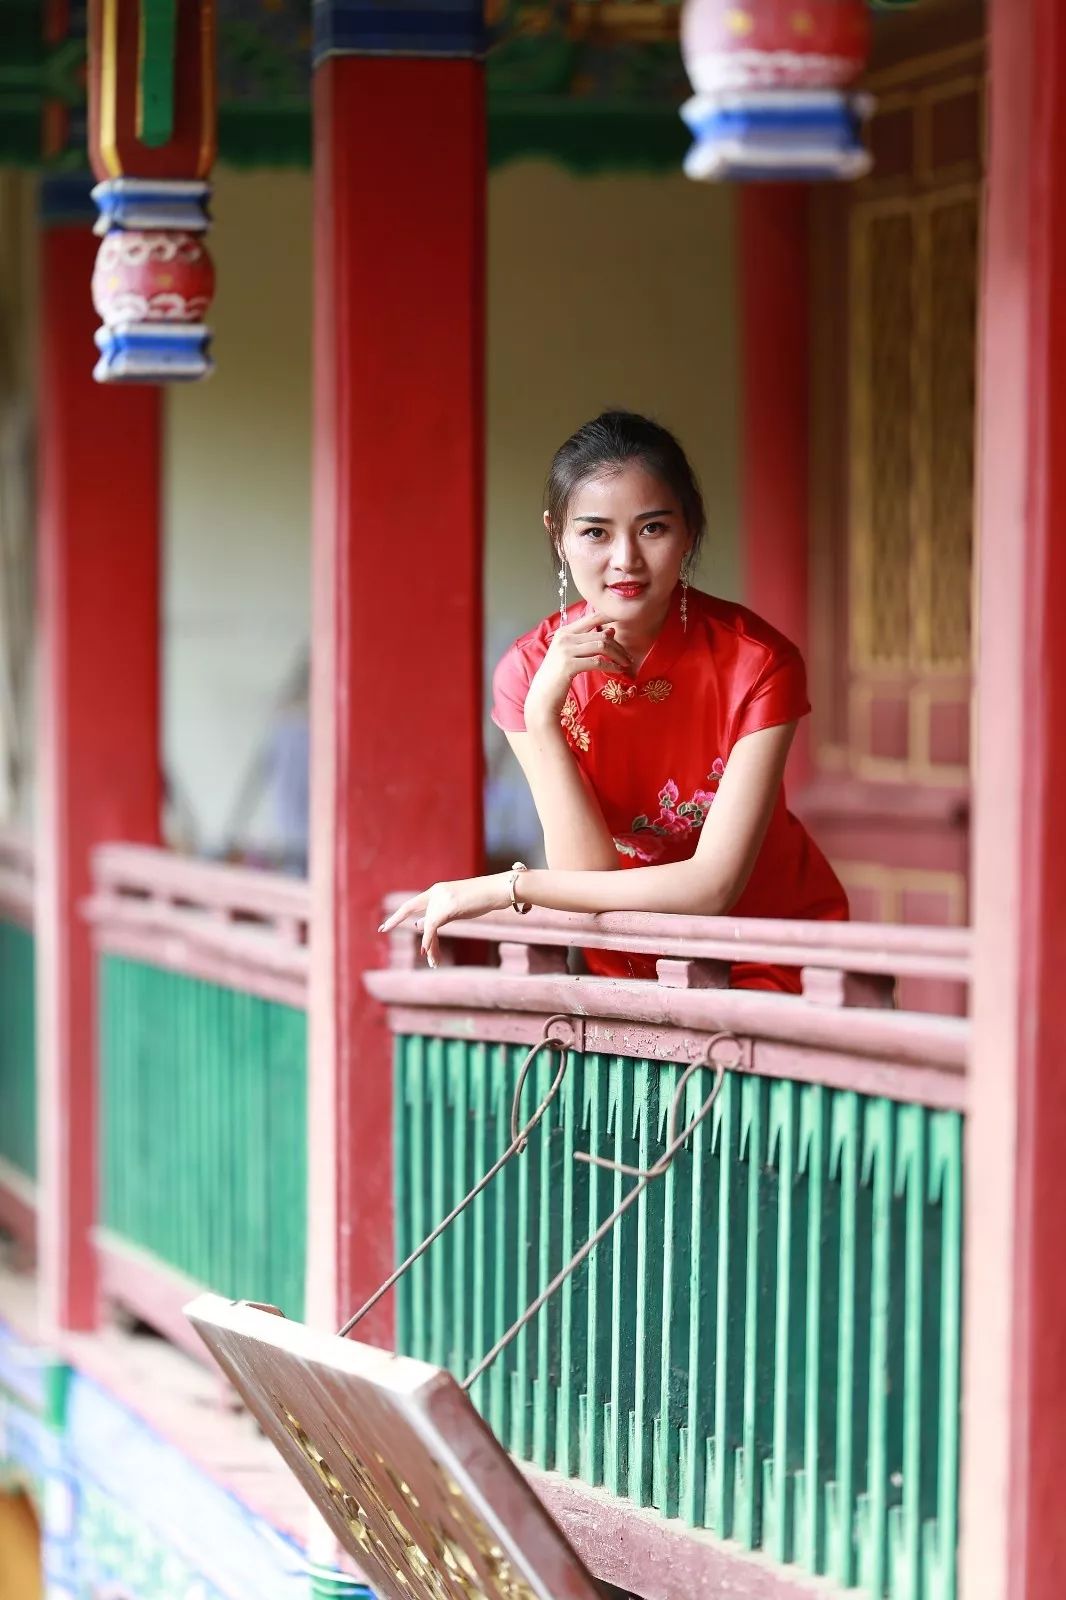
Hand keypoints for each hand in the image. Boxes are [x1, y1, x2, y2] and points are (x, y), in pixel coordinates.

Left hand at [378, 872, 512, 966]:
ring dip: (432, 947)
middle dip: (420, 937)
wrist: (498, 890)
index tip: (383, 927)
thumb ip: (439, 915)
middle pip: (423, 921)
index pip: (411, 905)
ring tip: (435, 962)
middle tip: (400, 942)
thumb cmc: (481, 899)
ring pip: (429, 928)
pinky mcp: (448, 907)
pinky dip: (430, 941)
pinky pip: (433, 928)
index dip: (397, 916)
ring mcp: (441, 899)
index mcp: (437, 891)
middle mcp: (436, 893)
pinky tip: (428, 953)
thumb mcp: (457, 907)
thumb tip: (419, 925)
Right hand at [524, 611, 633, 726]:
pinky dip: (611, 666)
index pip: (591, 618)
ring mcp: (565, 651)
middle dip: (618, 646)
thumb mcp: (570, 653)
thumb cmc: (558, 675)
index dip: (609, 617)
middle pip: (600, 635)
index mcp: (564, 631)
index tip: (623, 621)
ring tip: (626, 663)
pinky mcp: (569, 665)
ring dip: (618, 655)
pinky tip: (617, 670)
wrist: (543, 695)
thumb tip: (611, 630)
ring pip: (601, 646)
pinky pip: (597, 662)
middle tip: (627, 657)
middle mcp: (564, 637)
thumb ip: (587, 640)